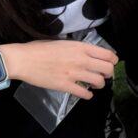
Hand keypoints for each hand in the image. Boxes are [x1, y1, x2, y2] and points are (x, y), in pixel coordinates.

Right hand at [0, 40, 116, 98]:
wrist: (23, 60)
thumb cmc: (40, 49)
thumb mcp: (64, 42)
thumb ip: (78, 49)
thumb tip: (88, 54)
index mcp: (81, 47)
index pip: (108, 54)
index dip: (113, 60)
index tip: (111, 63)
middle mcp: (81, 60)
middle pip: (108, 69)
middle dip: (109, 74)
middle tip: (105, 75)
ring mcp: (74, 73)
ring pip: (99, 82)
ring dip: (100, 85)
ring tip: (96, 85)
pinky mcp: (65, 85)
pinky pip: (84, 93)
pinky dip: (88, 95)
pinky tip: (86, 94)